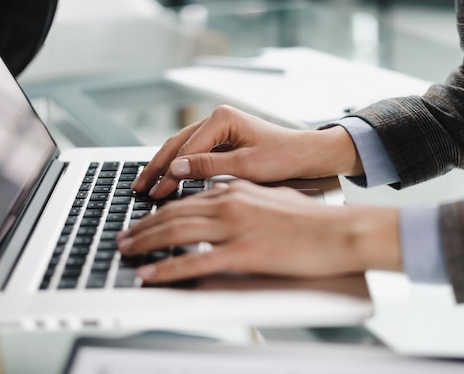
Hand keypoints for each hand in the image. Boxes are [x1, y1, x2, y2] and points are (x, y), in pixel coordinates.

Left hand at [118, 180, 400, 282]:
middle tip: (123, 236)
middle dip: (142, 226)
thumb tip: (222, 208)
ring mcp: (234, 226)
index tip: (142, 221)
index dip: (159, 211)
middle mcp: (229, 203)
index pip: (186, 200)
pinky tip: (151, 274)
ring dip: (145, 243)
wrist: (340, 231)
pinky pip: (195, 261)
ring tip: (126, 251)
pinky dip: (168, 268)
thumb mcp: (270, 200)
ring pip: (176, 232)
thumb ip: (242, 201)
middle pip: (174, 213)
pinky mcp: (243, 252)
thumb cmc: (311, 220)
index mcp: (235, 190)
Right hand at [132, 105, 361, 198]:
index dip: (169, 173)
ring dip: (163, 166)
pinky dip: (178, 165)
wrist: (307, 155)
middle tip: (139, 188)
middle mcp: (216, 117)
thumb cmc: (284, 157)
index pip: (186, 149)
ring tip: (146, 184)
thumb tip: (175, 168)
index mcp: (222, 117)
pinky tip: (166, 177)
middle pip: (176, 144)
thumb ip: (209, 166)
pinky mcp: (220, 137)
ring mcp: (217, 126)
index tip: (156, 194)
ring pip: (181, 147)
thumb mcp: (246, 166)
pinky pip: (192, 151)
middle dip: (156, 167)